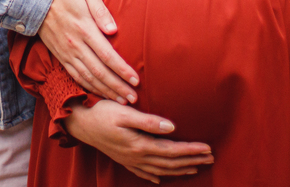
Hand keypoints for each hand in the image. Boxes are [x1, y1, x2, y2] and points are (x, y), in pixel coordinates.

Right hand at [39, 0, 139, 104]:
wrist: (38, 2)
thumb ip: (101, 11)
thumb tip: (113, 30)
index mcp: (85, 29)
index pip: (107, 55)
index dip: (122, 70)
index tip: (135, 80)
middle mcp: (76, 45)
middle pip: (99, 72)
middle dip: (117, 86)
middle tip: (133, 98)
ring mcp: (67, 54)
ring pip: (88, 78)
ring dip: (105, 91)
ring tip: (122, 100)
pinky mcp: (61, 58)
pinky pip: (76, 77)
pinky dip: (89, 88)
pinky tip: (100, 94)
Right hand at [64, 99, 213, 183]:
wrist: (79, 122)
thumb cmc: (102, 112)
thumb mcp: (125, 112)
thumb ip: (149, 121)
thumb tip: (172, 127)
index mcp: (140, 145)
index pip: (172, 151)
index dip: (191, 151)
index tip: (208, 149)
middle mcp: (136, 156)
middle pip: (170, 163)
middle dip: (192, 161)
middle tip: (210, 158)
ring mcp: (129, 160)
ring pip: (160, 170)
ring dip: (180, 169)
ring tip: (196, 167)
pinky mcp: (123, 159)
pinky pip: (143, 173)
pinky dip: (156, 176)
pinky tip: (161, 178)